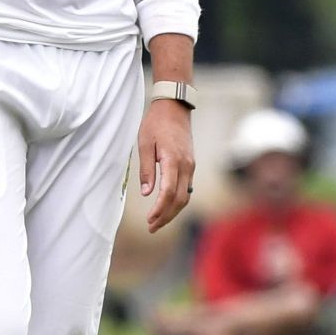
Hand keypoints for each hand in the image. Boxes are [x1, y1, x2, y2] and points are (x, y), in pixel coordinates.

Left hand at [139, 99, 195, 232]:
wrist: (174, 106)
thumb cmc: (156, 123)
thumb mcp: (144, 144)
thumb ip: (146, 170)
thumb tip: (147, 193)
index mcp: (174, 160)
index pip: (169, 193)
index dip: (160, 210)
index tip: (149, 221)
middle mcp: (187, 165)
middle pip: (180, 199)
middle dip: (166, 216)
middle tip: (151, 228)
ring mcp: (191, 165)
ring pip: (186, 196)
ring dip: (172, 211)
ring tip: (157, 222)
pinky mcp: (190, 164)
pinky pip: (187, 187)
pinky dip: (177, 201)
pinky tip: (167, 207)